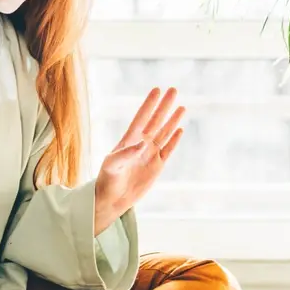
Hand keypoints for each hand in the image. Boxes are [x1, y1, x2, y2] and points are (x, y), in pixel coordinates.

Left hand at [93, 88, 184, 233]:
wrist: (112, 200)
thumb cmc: (106, 181)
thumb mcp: (111, 166)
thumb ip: (125, 154)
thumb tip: (144, 143)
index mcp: (129, 140)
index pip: (142, 117)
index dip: (149, 104)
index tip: (157, 89)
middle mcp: (141, 144)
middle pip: (156, 121)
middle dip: (164, 106)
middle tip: (174, 90)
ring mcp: (150, 155)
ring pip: (164, 133)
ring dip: (172, 120)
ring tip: (182, 107)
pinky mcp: (156, 167)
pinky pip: (168, 150)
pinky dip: (174, 140)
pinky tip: (180, 129)